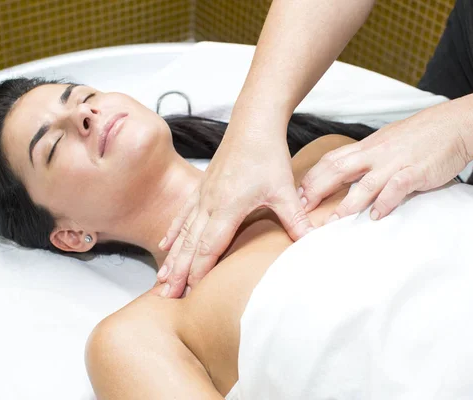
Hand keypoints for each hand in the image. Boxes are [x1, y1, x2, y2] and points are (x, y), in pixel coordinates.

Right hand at [157, 117, 313, 297]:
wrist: (253, 123)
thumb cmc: (268, 154)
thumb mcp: (284, 189)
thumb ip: (295, 218)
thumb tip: (311, 242)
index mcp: (228, 207)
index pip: (209, 247)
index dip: (200, 271)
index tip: (191, 293)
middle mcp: (209, 204)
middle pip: (190, 245)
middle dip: (179, 272)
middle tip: (167, 295)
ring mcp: (203, 195)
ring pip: (183, 233)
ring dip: (172, 257)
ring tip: (161, 278)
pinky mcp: (202, 187)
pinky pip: (183, 214)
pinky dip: (173, 231)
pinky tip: (164, 243)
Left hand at [299, 102, 472, 221]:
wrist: (455, 125)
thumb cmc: (420, 136)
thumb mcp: (386, 141)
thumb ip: (365, 157)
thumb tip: (345, 172)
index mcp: (367, 147)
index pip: (332, 160)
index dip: (313, 177)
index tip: (298, 194)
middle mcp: (376, 154)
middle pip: (338, 170)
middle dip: (317, 189)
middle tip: (302, 208)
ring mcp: (395, 163)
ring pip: (364, 184)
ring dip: (346, 205)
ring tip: (333, 223)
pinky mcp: (415, 172)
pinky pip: (396, 187)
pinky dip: (385, 202)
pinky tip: (376, 217)